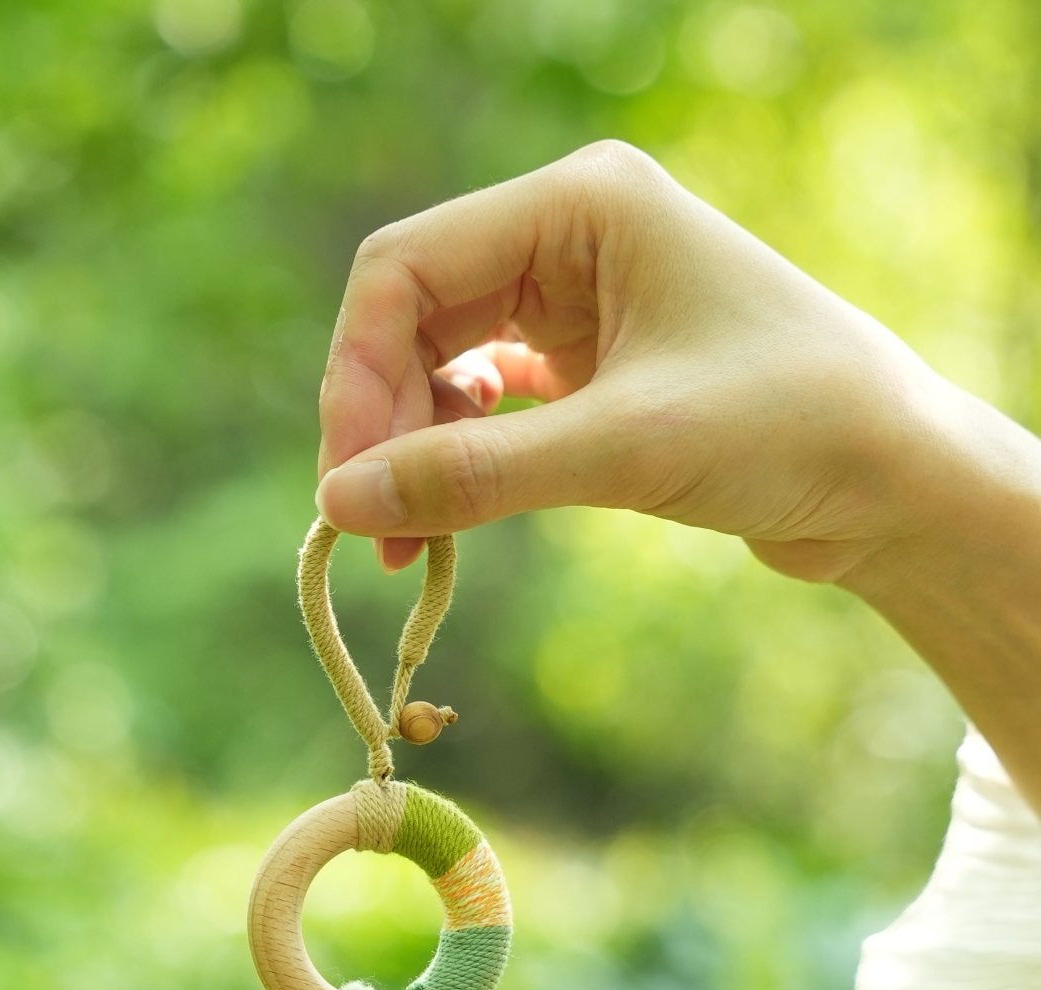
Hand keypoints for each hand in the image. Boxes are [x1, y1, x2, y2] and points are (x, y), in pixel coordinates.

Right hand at [316, 142, 950, 585]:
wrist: (892, 480)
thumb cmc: (784, 429)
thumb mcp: (623, 450)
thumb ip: (475, 474)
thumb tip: (339, 505)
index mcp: (578, 204)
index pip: (406, 269)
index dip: (357, 376)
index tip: (346, 484)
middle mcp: (569, 235)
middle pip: (412, 316)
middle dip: (377, 421)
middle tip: (368, 528)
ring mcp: (578, 299)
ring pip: (440, 364)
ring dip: (411, 449)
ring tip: (406, 544)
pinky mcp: (590, 366)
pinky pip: (485, 405)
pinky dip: (457, 459)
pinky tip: (451, 515)